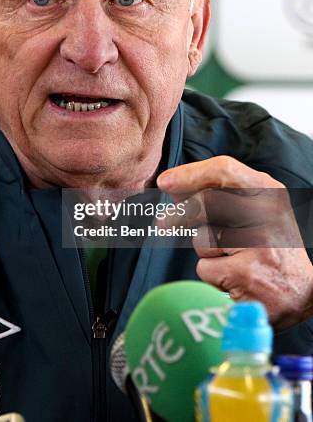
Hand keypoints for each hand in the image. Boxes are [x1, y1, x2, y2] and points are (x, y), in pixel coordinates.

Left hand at [157, 156, 312, 330]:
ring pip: (203, 239)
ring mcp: (258, 244)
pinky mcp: (246, 273)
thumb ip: (222, 196)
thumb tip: (175, 188)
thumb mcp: (257, 212)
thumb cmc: (271, 248)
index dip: (190, 174)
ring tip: (232, 260)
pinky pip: (206, 268)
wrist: (302, 293)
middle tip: (164, 222)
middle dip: (179, 214)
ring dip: (206, 252)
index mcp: (268, 192)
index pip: (224, 170)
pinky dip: (212, 276)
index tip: (165, 182)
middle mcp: (267, 213)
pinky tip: (233, 280)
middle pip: (207, 202)